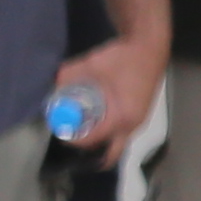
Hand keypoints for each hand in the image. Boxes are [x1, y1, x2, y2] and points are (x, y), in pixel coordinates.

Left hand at [58, 28, 166, 160]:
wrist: (149, 47)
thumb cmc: (123, 57)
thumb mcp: (90, 64)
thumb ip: (68, 75)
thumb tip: (51, 86)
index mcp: (122, 117)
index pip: (94, 140)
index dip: (74, 139)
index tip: (59, 130)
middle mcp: (132, 125)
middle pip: (109, 152)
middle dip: (87, 149)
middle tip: (69, 136)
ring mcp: (138, 122)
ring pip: (116, 143)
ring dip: (97, 140)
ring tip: (78, 128)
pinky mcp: (139, 116)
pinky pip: (121, 133)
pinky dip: (106, 132)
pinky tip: (92, 121)